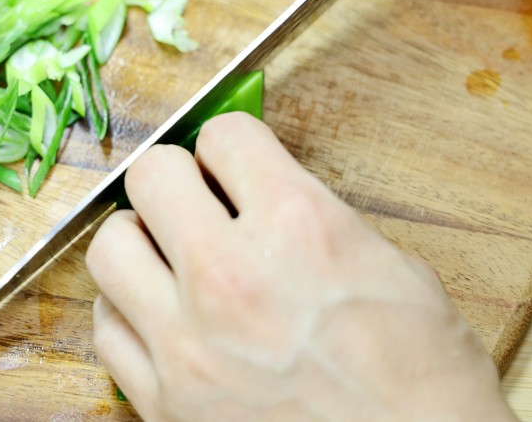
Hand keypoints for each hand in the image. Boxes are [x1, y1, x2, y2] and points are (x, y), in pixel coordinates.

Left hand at [86, 112, 515, 420]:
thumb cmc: (425, 381)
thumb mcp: (395, 270)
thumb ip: (315, 219)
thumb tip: (262, 196)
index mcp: (298, 228)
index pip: (223, 136)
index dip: (232, 146)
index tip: (235, 165)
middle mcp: (230, 277)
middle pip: (150, 176)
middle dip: (176, 179)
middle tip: (195, 202)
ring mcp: (187, 344)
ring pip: (108, 248)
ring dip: (138, 242)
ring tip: (168, 259)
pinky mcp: (163, 401)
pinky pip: (106, 330)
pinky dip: (127, 312)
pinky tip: (159, 317)